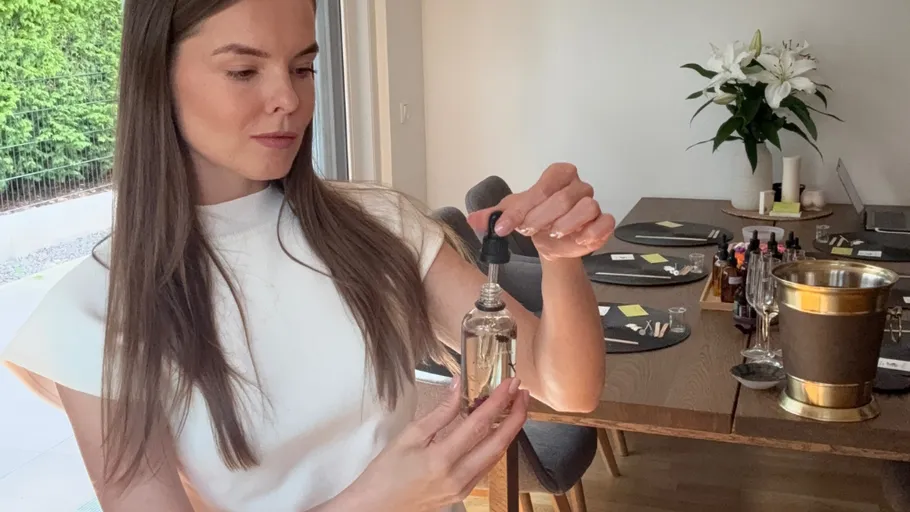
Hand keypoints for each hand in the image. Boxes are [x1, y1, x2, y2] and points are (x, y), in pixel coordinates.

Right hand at [344, 377, 528, 511]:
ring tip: (513, 407)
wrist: (376, 508)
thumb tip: (457, 387)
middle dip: (516, 415)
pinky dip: (494, 445)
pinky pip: (486, 466)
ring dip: (509, 430)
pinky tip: (495, 431)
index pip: (479, 424)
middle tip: (522, 392)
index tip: (509, 384)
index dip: (498, 401)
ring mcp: (462, 487)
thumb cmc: (385, 474)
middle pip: (498, 442)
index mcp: (441, 459)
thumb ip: (439, 412)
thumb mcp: (408, 436)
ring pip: (496, 455)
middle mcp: (457, 476)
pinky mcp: (462, 493)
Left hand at [467, 163, 615, 259]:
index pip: (542, 187)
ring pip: (586, 207)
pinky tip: (577, 240)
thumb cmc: (536, 220)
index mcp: (558, 175)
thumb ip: (493, 216)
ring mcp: (593, 203)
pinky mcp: (603, 222)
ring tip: (552, 235)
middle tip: (527, 231)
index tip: (504, 227)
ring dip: (566, 224)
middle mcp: (578, 186)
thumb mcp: (511, 216)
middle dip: (541, 217)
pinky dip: (591, 232)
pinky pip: (605, 222)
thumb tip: (473, 219)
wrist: (552, 242)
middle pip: (563, 198)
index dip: (522, 208)